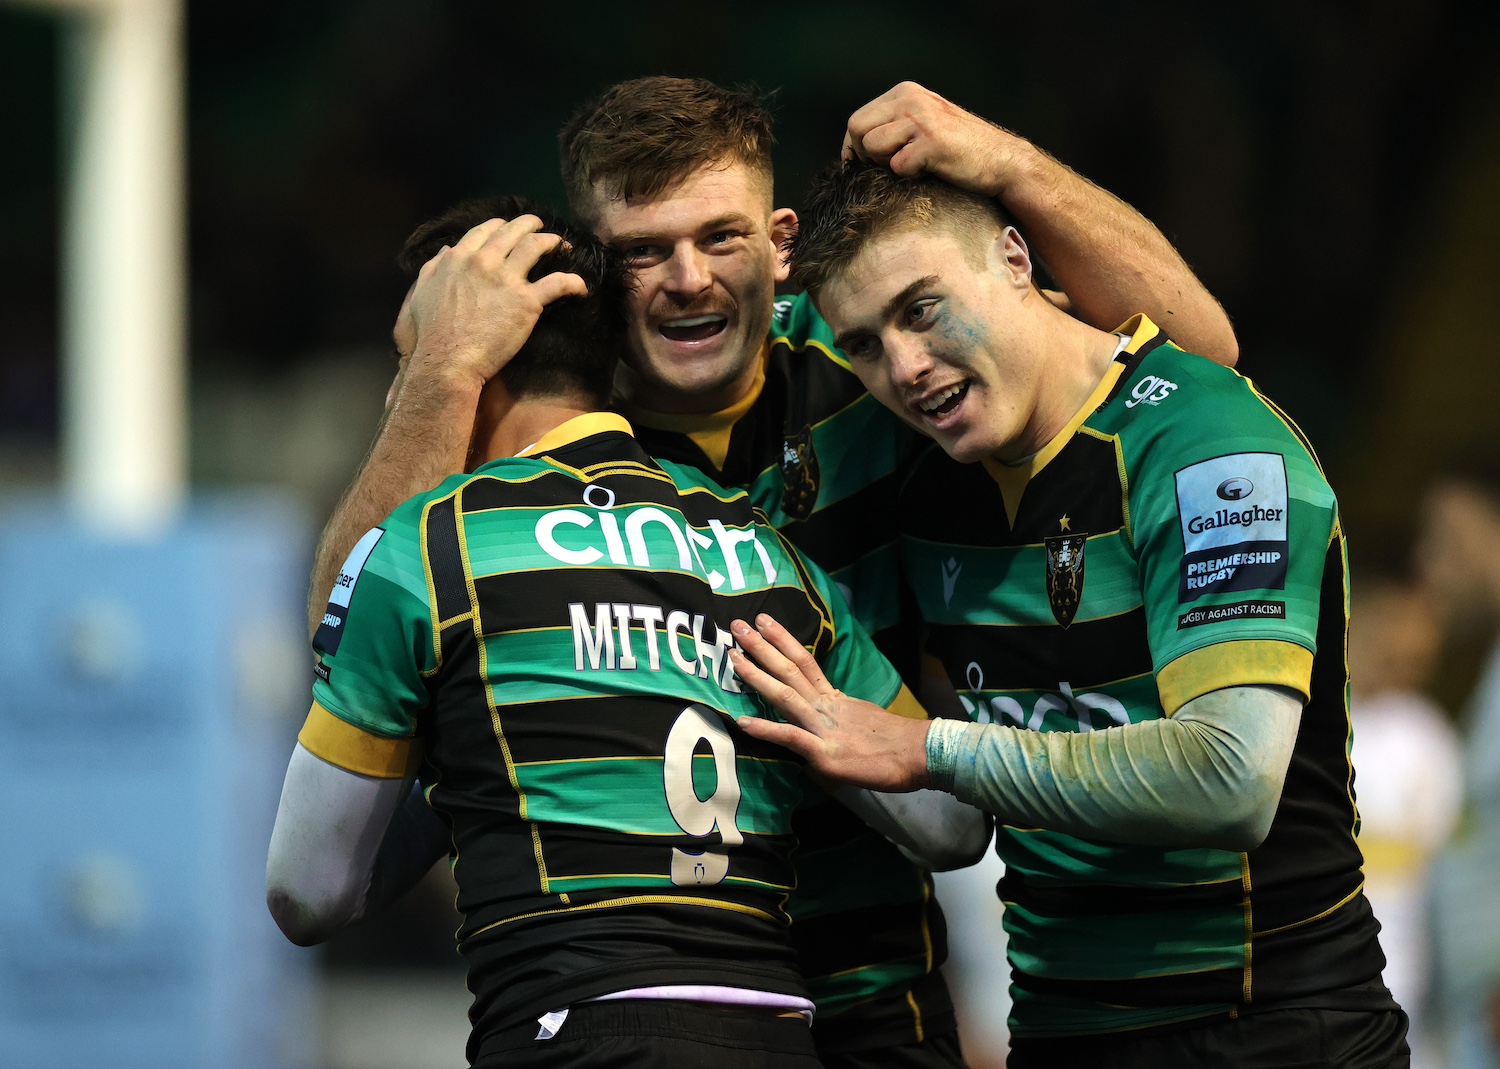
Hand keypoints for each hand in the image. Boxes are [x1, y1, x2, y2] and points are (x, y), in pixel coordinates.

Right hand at [403, 215, 588, 392]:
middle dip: (530, 225)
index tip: (509, 229)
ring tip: (562, 244)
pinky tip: (580, 287)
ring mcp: (507, 279)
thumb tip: (446, 252)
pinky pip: (558, 283)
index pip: (485, 231)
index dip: (500, 226)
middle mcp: (484, 261)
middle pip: (513, 231)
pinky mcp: (527, 301)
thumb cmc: (431, 333)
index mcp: (459, 258)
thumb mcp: (420, 292)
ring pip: (537, 246)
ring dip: (552, 241)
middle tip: (540, 228)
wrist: (448, 361)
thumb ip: (433, 268)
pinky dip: (573, 282)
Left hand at [729, 613, 930, 791]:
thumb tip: (826, 715)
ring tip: (733, 658)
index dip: (782, 640)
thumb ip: (840, 716)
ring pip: (785, 695)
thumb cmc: (895, 745)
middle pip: (790, 670)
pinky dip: (767, 729)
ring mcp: (823, 728)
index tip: (764, 622)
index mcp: (835, 699)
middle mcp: (825, 707)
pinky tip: (743, 722)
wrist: (920, 756)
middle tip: (737, 626)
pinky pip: (791, 738)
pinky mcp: (824, 753)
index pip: (804, 661)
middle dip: (761, 647)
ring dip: (757, 676)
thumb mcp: (862, 721)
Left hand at [843, 81, 1025, 197]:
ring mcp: (921, 119)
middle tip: (891, 166)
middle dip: (866, 155)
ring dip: (888, 165)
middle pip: (858, 129)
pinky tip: (931, 170)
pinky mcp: (931, 142)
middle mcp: (911, 99)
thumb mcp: (923, 124)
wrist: (1003, 161)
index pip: (857, 120)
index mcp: (905, 92)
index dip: (855, 147)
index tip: (865, 165)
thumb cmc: (960, 150)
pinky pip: (897, 166)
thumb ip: (893, 125)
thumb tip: (854, 147)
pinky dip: (910, 176)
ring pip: (873, 147)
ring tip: (915, 165)